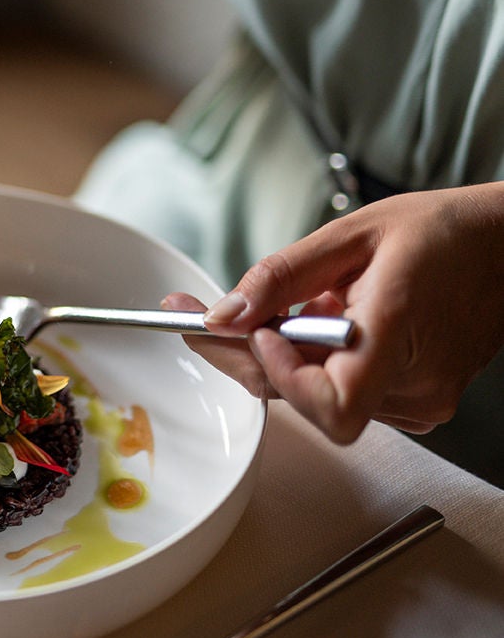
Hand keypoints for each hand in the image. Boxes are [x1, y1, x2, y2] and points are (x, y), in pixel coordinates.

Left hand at [167, 184, 503, 442]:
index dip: (281, 376)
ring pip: (315, 395)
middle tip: (197, 312)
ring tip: (303, 302)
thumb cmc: (441, 233)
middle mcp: (412, 382)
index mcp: (397, 333)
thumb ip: (281, 277)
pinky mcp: (416, 404)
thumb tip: (223, 314)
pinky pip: (340, 393)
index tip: (256, 333)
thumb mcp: (351, 234)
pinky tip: (327, 320)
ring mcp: (418, 400)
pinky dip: (313, 361)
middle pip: (302, 397)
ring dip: (283, 354)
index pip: (332, 405)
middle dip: (243, 354)